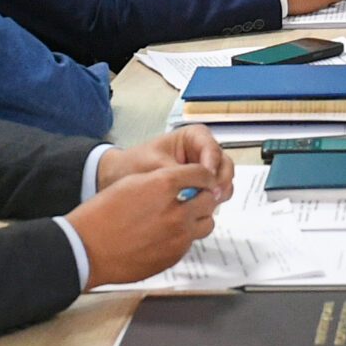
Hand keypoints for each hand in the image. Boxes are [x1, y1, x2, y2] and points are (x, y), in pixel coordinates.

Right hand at [66, 161, 224, 286]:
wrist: (87, 248)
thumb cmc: (102, 215)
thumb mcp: (132, 183)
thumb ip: (162, 180)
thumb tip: (182, 182)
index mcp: (164, 185)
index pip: (202, 173)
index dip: (204, 174)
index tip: (203, 177)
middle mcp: (176, 210)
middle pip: (210, 198)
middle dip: (205, 195)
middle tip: (195, 197)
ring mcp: (178, 236)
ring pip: (207, 223)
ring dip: (199, 217)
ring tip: (184, 217)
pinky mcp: (174, 255)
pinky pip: (191, 242)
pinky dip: (185, 236)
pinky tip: (167, 234)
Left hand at [96, 127, 235, 199]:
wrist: (121, 177)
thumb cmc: (135, 163)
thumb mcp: (155, 165)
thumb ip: (178, 173)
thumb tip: (199, 185)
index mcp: (194, 137)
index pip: (212, 149)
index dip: (212, 165)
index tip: (206, 180)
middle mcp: (204, 152)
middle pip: (225, 166)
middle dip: (220, 181)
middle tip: (210, 196)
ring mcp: (205, 171)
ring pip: (224, 182)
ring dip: (217, 193)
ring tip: (202, 205)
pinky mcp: (201, 188)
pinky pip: (214, 195)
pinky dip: (210, 202)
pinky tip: (197, 209)